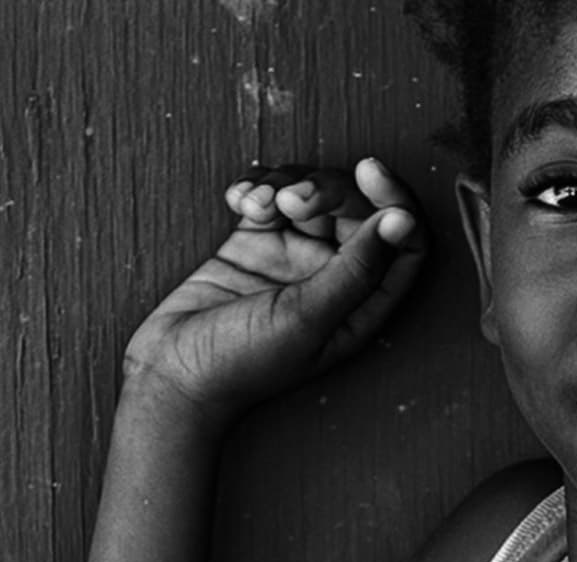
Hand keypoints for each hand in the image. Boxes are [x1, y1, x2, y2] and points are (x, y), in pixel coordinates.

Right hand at [120, 155, 425, 419]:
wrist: (173, 375)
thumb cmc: (244, 364)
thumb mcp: (307, 317)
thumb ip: (357, 269)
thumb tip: (401, 220)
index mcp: (361, 306)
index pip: (403, 242)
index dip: (394, 200)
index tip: (367, 171)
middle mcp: (333, 279)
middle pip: (353, 209)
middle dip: (325, 189)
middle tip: (292, 200)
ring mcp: (293, 259)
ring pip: (310, 194)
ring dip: (286, 184)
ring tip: (256, 206)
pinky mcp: (254, 243)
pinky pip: (268, 197)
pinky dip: (257, 187)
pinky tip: (238, 200)